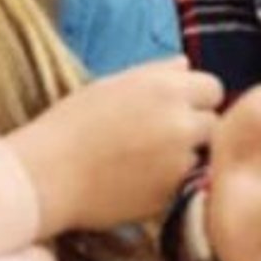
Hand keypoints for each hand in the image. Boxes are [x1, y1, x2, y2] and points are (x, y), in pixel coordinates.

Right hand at [6, 56, 222, 235]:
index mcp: (166, 88)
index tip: (178, 107)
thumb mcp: (111, 85)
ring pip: (202, 156)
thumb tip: (185, 65)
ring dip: (185, 156)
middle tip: (163, 136)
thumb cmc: (70, 125)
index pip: (213, 87)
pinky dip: (170, 183)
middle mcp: (180, 122)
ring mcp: (179, 162)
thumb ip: (156, 73)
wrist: (46, 176)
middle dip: (196, 128)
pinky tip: (137, 180)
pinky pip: (184, 184)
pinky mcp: (172, 195)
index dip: (196, 98)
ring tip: (146, 160)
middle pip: (214, 122)